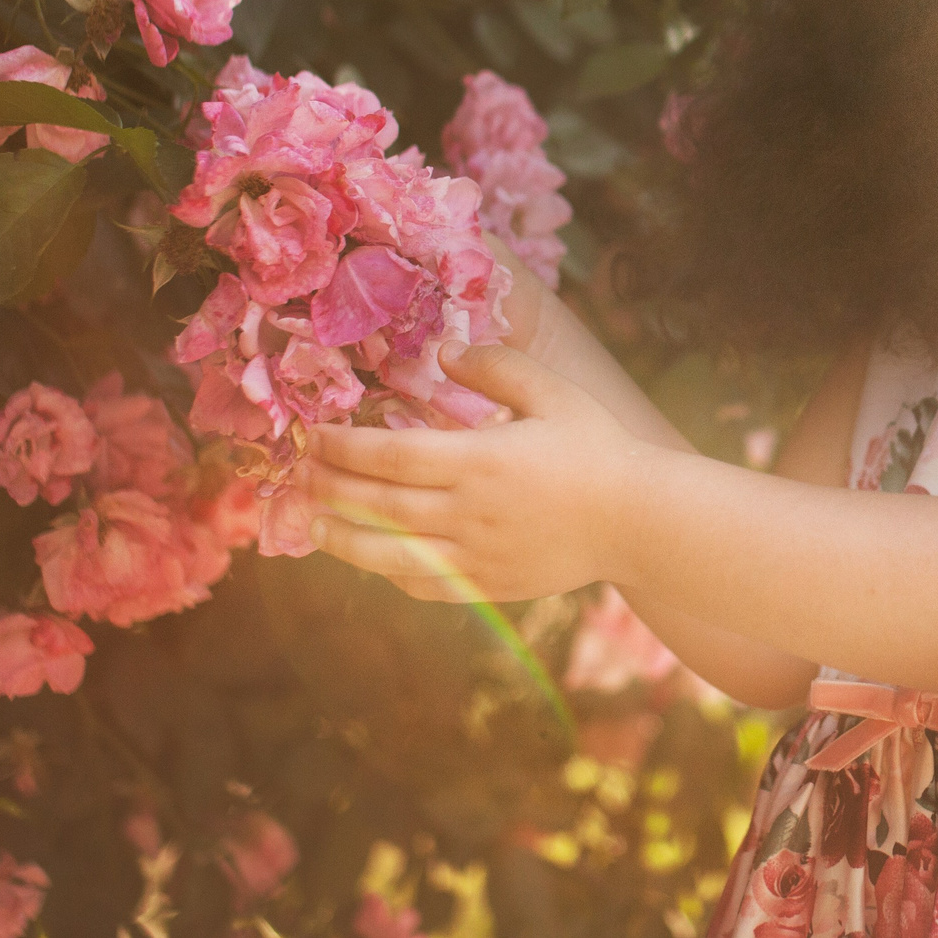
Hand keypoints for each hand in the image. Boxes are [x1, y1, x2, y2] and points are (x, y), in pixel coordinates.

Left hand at [307, 343, 642, 602]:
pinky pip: (423, 584)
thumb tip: (444, 351)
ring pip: (387, 553)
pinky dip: (389, 572)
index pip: (389, 456)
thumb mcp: (553, 392)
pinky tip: (373, 558)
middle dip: (329, 486)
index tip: (313, 436)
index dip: (342, 447)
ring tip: (312, 523)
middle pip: (376, 503)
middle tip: (299, 472)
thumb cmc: (598, 448)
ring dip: (341, 539)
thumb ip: (497, 366)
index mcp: (480, 460)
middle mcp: (467, 513)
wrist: (639, 521)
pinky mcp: (487, 586)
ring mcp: (474, 555)